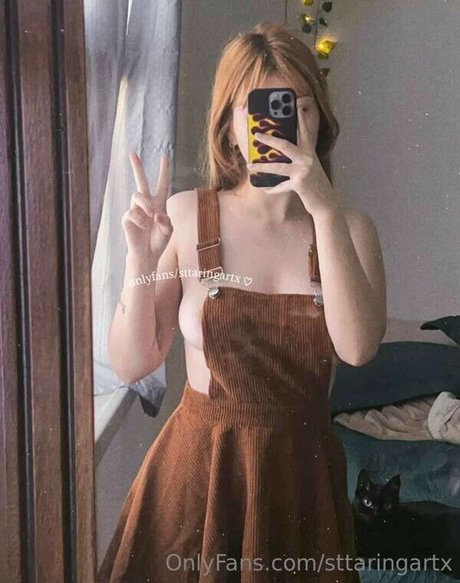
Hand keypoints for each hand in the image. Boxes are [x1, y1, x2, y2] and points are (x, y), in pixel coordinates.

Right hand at [121, 153, 172, 259]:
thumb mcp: (168, 231)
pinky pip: (133, 213)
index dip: (164, 171)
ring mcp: (136, 210)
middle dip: (137, 167)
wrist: (147, 254)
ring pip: (138, 195)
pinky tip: (144, 228)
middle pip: (141, 181)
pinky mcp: (127, 218)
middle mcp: (146, 204)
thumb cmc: (158, 241)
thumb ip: (166, 221)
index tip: (164, 156)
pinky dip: (141, 221)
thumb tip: (155, 214)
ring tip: (151, 216)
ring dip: (146, 205)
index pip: (162, 185)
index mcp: (159, 204)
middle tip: (132, 153)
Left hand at [246, 96, 338, 216]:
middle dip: (269, 139)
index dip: (300, 119)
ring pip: (278, 166)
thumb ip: (298, 161)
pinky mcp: (299, 183)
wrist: (326, 203)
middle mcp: (307, 159)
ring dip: (262, 167)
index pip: (305, 132)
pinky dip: (273, 189)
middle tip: (256, 134)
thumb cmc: (315, 186)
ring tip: (250, 165)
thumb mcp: (309, 170)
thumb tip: (279, 157)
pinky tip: (265, 189)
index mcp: (310, 153)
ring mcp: (303, 171)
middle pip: (285, 145)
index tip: (295, 106)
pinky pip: (281, 186)